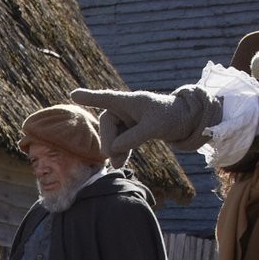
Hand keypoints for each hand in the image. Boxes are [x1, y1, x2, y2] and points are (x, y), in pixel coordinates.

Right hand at [70, 84, 219, 153]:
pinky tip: (121, 162)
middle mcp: (124, 109)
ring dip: (113, 150)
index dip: (90, 98)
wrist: (184, 121)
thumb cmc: (171, 117)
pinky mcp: (129, 130)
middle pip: (106, 125)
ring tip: (119, 164)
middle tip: (115, 159)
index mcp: (130, 101)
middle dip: (109, 142)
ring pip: (110, 136)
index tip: (74, 95)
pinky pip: (118, 141)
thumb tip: (113, 149)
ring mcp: (125, 120)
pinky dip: (119, 152)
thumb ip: (134, 137)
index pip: (106, 98)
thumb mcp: (155, 127)